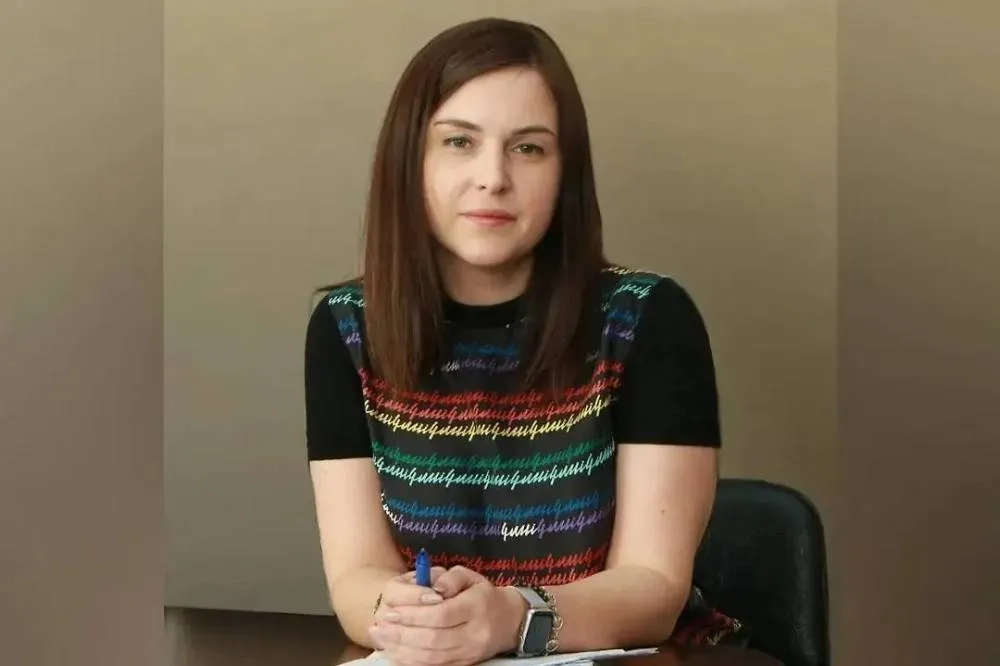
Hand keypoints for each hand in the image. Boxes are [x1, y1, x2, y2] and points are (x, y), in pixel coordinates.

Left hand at [370, 566, 524, 665]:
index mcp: (476, 606)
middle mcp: (474, 633)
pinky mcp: (465, 664)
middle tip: (380, 627)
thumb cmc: (483, 594)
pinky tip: (396, 654)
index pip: (441, 614)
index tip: (390, 611)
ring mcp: (470, 653)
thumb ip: (449, 577)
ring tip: (382, 640)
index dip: (413, 615)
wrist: (510, 621)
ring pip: (432, 657)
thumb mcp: (470, 576)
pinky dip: (413, 662)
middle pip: (434, 638)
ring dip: (402, 650)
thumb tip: (431, 585)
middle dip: (402, 634)